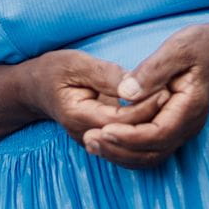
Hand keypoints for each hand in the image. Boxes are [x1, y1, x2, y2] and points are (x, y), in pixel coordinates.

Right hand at [19, 50, 166, 137]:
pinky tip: (159, 111)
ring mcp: (95, 141)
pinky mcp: (103, 139)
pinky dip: (145, 128)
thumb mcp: (75, 63)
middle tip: (173, 95)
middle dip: (153, 118)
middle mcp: (87, 135)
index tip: (163, 89)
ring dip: (152, 126)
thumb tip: (132, 85)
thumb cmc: (53, 71)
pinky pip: (127, 141)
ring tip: (170, 103)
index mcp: (78, 116)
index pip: (120, 121)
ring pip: (130, 145)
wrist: (35, 88)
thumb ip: (104, 75)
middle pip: (128, 137)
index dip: (144, 107)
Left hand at [81, 23, 208, 168]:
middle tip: (89, 139)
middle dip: (119, 150)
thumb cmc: (200, 46)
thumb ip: (152, 71)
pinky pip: (149, 150)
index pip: (158, 134)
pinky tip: (105, 141)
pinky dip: (126, 151)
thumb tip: (125, 92)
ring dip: (120, 155)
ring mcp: (181, 130)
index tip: (103, 130)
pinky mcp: (172, 129)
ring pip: (150, 157)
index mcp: (190, 108)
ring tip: (91, 142)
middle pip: (152, 153)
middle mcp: (187, 126)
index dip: (129, 137)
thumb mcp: (178, 49)